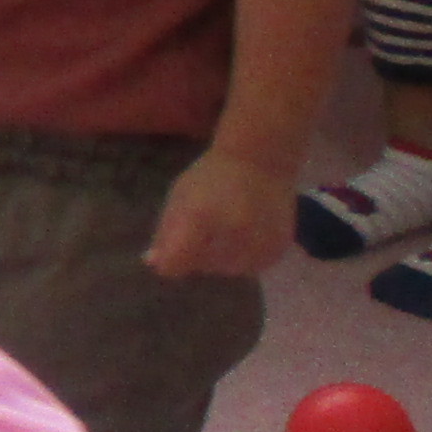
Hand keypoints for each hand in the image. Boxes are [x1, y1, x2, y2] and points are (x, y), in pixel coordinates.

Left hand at [144, 146, 293, 279]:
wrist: (262, 161)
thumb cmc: (212, 176)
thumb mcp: (180, 196)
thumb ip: (165, 232)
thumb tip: (154, 264)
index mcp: (199, 216)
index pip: (175, 262)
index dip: (169, 261)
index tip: (172, 249)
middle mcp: (231, 233)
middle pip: (201, 266)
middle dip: (196, 254)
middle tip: (205, 226)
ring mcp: (258, 243)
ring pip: (226, 270)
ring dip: (221, 258)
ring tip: (225, 228)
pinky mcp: (277, 249)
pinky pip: (251, 268)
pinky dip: (244, 257)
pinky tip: (244, 234)